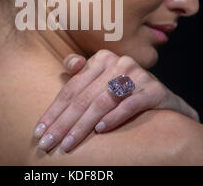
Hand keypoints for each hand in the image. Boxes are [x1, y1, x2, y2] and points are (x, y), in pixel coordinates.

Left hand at [32, 49, 199, 152]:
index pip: (72, 88)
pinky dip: (114, 118)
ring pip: (102, 102)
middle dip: (63, 124)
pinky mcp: (154, 90)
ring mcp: (137, 75)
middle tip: (47, 144)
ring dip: (82, 126)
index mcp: (102, 59)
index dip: (53, 111)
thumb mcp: (102, 81)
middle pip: (83, 97)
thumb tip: (69, 63)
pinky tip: (100, 131)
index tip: (39, 132)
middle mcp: (119, 62)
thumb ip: (83, 73)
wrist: (164, 101)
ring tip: (68, 144)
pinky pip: (129, 105)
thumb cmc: (125, 93)